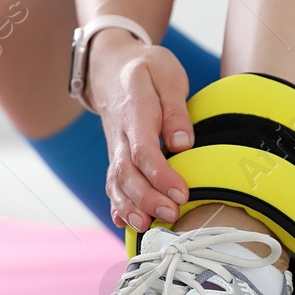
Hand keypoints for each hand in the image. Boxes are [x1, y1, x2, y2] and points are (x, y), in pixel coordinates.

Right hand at [88, 31, 192, 231]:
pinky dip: (116, 204)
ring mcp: (114, 146)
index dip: (161, 175)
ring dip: (130, 207)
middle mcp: (119, 133)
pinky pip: (112, 182)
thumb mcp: (167, 75)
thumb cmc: (147, 68)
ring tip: (148, 227)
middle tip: (173, 215)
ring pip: (116, 181)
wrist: (111, 66)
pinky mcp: (115, 155)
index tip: (182, 193)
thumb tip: (183, 144)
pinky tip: (126, 224)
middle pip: (127, 172)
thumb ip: (175, 109)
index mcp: (133, 110)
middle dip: (147, 198)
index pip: (143, 149)